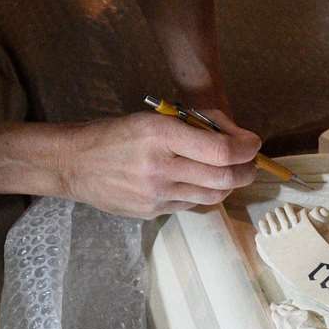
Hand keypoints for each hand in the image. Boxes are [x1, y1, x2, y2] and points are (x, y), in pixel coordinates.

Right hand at [56, 111, 259, 217]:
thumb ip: (197, 123)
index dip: (246, 148)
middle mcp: (160, 167)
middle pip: (224, 178)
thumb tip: (238, 136)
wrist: (75, 164)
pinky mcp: (153, 212)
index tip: (253, 143)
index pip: (221, 150)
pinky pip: (193, 205)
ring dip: (229, 184)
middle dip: (247, 170)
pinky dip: (205, 193)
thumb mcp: (155, 117)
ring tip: (230, 171)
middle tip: (250, 162)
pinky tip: (199, 181)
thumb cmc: (117, 134)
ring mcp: (156, 194)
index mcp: (160, 134)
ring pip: (213, 195)